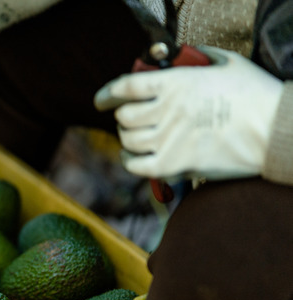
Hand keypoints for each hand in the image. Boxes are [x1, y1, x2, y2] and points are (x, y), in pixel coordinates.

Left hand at [94, 46, 282, 180]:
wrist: (275, 130)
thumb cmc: (256, 94)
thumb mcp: (228, 63)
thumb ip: (200, 56)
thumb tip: (183, 55)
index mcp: (176, 83)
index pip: (126, 86)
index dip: (108, 93)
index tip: (101, 99)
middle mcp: (167, 110)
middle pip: (123, 116)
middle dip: (123, 117)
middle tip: (130, 119)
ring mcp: (169, 138)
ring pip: (128, 140)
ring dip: (127, 138)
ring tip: (134, 136)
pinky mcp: (175, 164)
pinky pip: (136, 165)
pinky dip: (130, 161)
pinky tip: (133, 156)